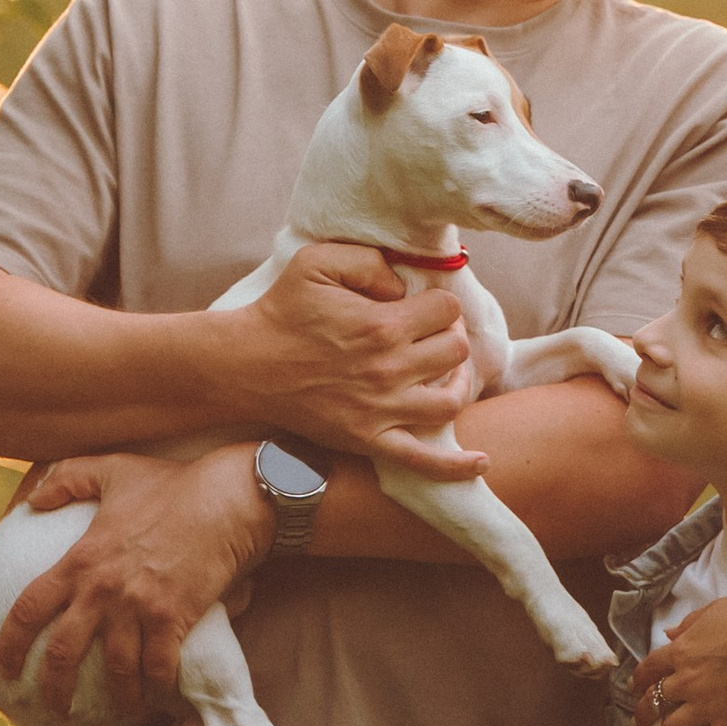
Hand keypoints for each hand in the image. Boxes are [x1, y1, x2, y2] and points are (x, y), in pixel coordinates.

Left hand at [0, 447, 274, 718]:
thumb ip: (67, 480)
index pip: (28, 609)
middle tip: (53, 707)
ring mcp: (138, 607)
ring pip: (114, 669)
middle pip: (63, 652)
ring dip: (114, 696)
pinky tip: (154, 698)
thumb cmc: (172, 483)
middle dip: (53, 687)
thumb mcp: (112, 469)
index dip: (10, 643)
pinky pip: (158, 668)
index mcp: (80, 559)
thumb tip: (33, 499)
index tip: (4, 666)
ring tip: (116, 709)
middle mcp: (102, 590)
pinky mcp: (174, 619)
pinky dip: (154, 689)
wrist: (228, 500)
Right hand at [232, 241, 483, 476]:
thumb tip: (404, 283)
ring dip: (457, 383)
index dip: (438, 303)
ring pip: (452, 399)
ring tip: (443, 372)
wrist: (245, 365)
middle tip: (430, 334)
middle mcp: (389, 369)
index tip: (421, 305)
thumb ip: (369, 260)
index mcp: (382, 325)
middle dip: (448, 336)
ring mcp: (382, 409)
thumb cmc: (281, 311)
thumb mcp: (317, 262)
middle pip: (456, 351)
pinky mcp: (370, 439)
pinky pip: (424, 461)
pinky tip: (480, 460)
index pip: (447, 309)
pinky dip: (456, 465)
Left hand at [634, 590, 726, 725]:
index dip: (640, 679)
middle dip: (643, 716)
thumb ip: (689, 624)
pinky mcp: (726, 725)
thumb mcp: (715, 610)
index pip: (650, 667)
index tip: (636, 687)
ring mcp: (704, 706)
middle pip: (654, 702)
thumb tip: (668, 632)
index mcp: (682, 652)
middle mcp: (686, 681)